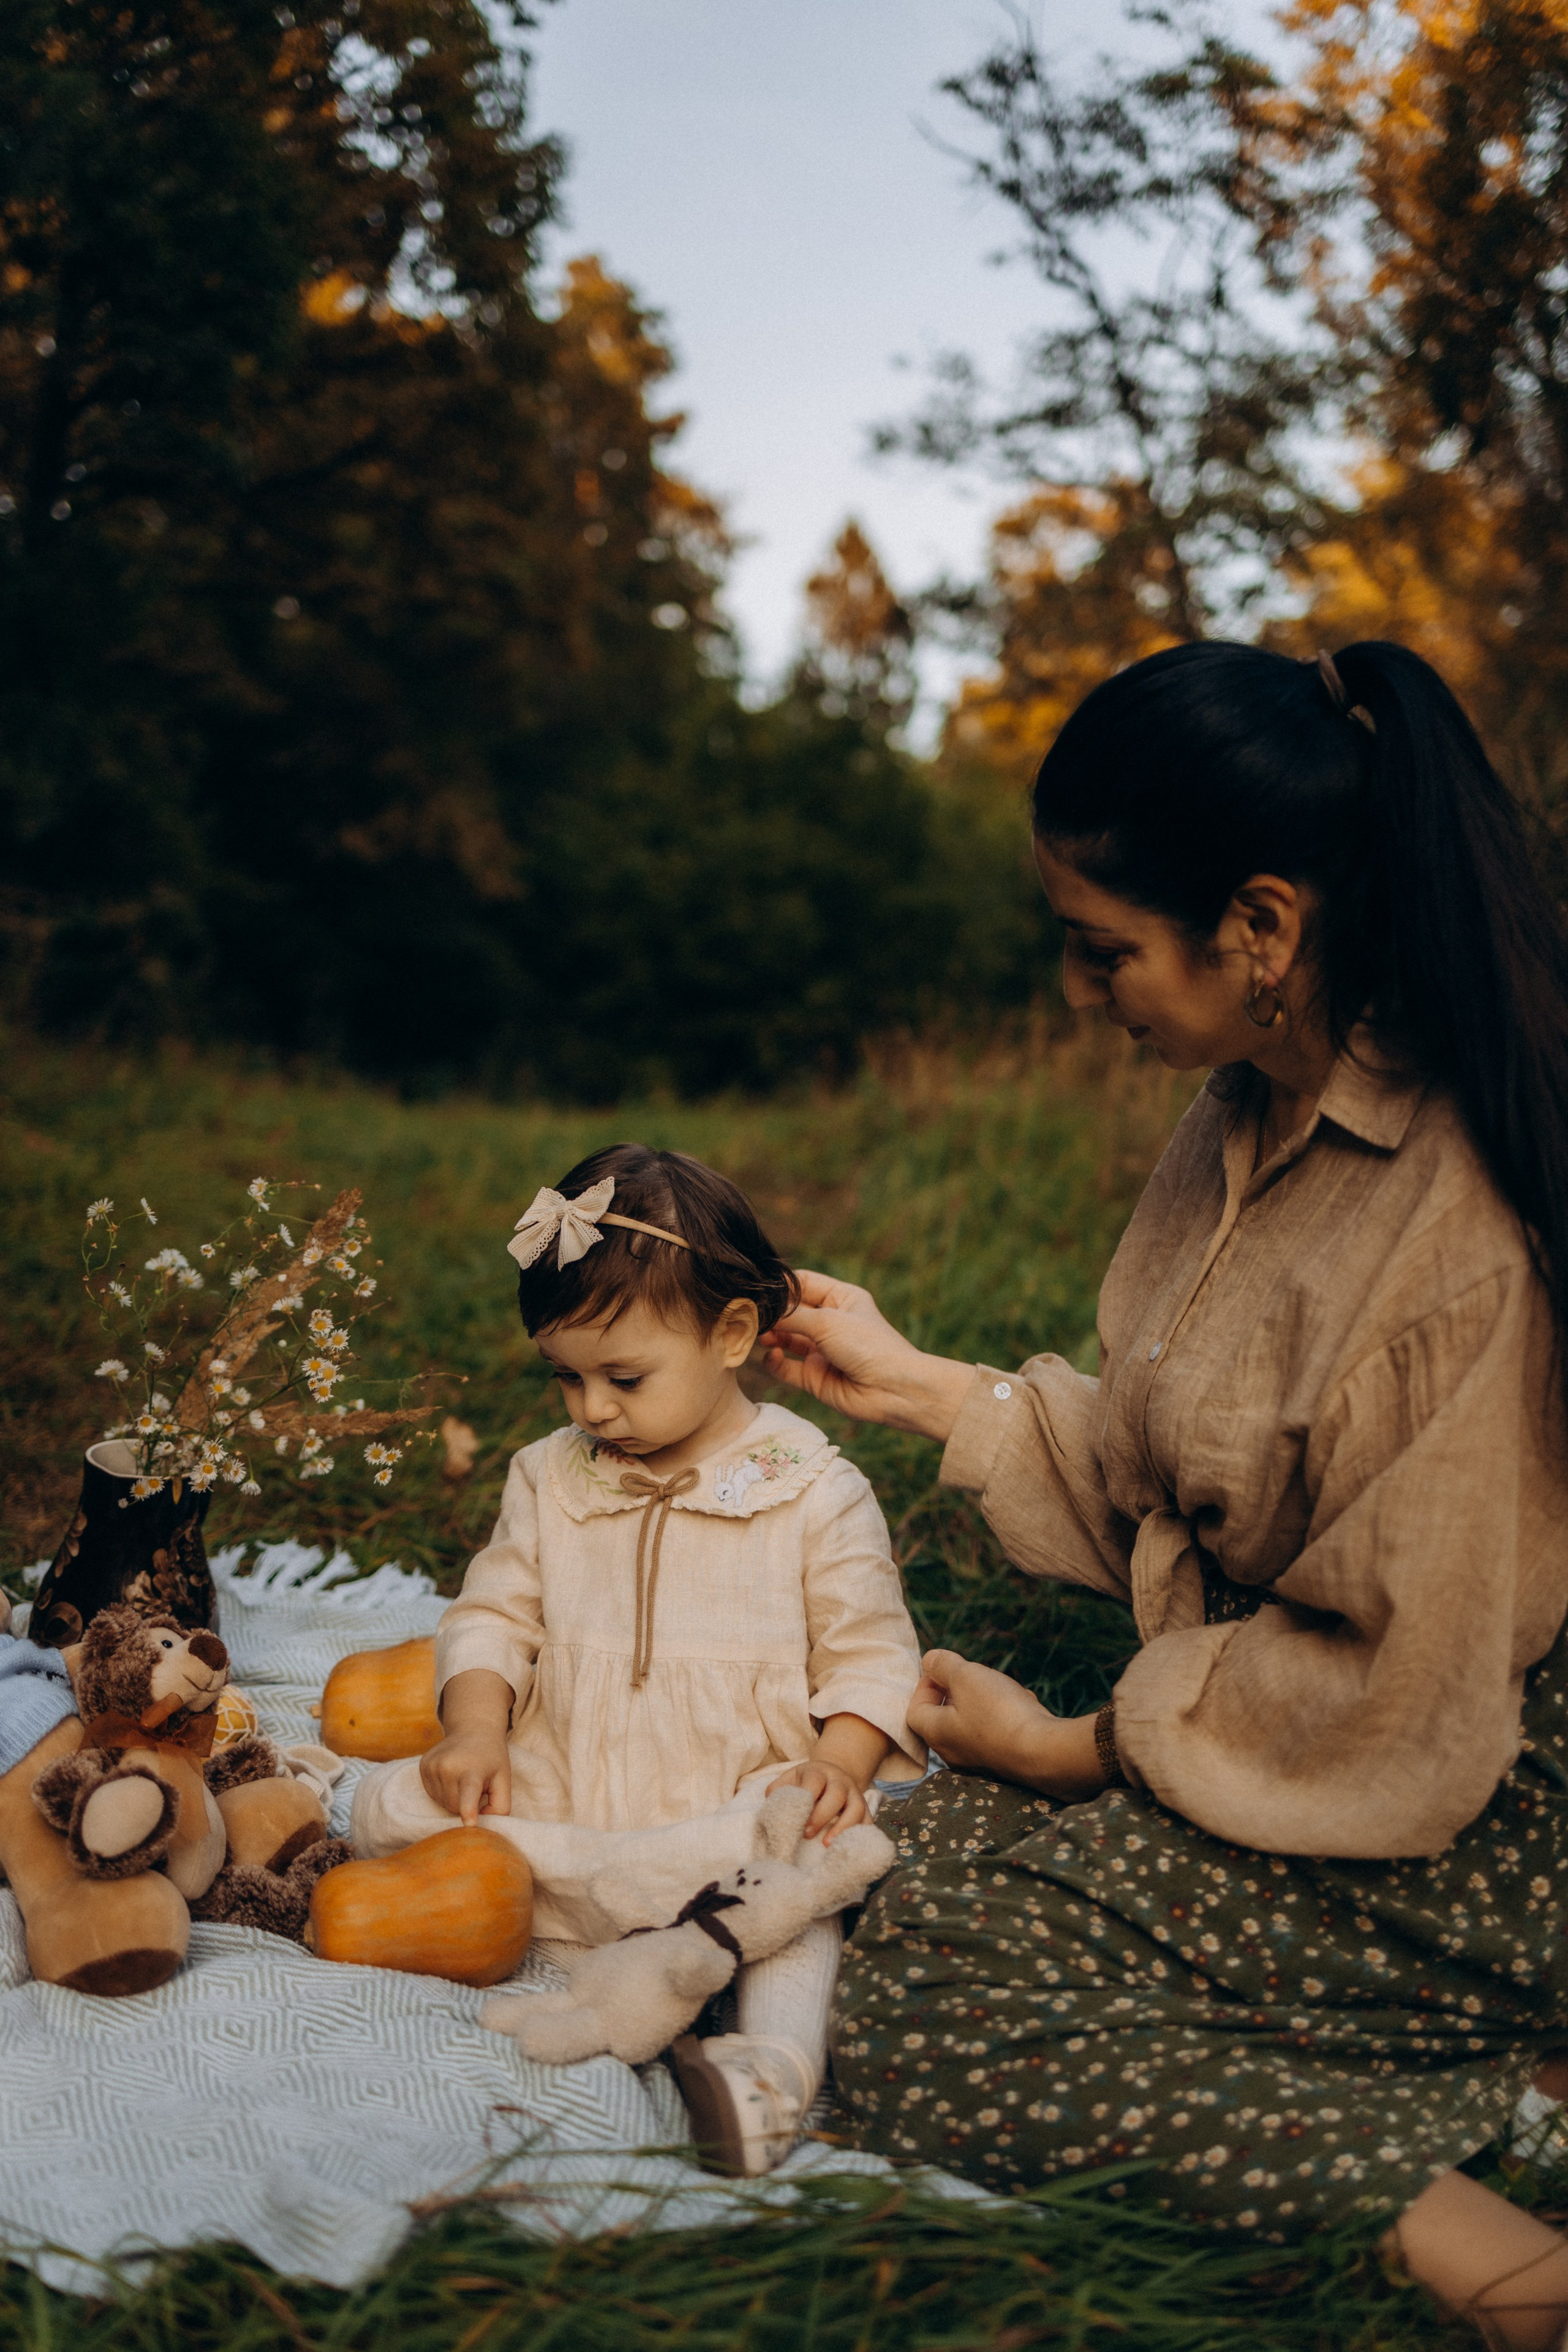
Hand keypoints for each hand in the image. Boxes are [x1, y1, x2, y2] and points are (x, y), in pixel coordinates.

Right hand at [420, 1727, 511, 1826]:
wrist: (473, 1728)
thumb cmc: (491, 1758)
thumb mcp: (504, 1778)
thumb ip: (500, 1805)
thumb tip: (480, 1824)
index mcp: (472, 1770)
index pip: (469, 1793)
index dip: (468, 1810)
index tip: (470, 1824)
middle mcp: (449, 1767)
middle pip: (454, 1807)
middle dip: (465, 1803)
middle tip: (475, 1784)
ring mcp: (433, 1766)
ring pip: (442, 1803)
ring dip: (454, 1798)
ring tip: (463, 1777)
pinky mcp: (423, 1766)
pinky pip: (432, 1794)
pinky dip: (443, 1791)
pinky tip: (452, 1776)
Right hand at [761, 1269, 973, 1440]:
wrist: (892, 1390)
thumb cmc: (869, 1346)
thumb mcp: (827, 1321)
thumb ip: (790, 1315)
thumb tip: (759, 1308)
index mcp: (841, 1299)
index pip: (802, 1283)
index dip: (779, 1285)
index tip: (756, 1288)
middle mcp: (830, 1322)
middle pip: (790, 1312)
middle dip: (771, 1313)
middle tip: (750, 1315)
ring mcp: (821, 1350)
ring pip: (785, 1339)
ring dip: (770, 1336)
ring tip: (759, 1335)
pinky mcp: (815, 1377)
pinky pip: (787, 1368)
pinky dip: (775, 1362)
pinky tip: (773, 1357)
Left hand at [767, 1757, 871, 1844]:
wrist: (833, 1774)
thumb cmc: (807, 1783)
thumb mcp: (791, 1778)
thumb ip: (779, 1789)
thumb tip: (770, 1803)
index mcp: (819, 1771)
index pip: (815, 1780)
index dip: (806, 1797)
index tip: (796, 1817)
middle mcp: (840, 1781)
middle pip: (837, 1794)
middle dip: (822, 1815)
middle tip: (806, 1834)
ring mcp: (855, 1794)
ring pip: (857, 1808)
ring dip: (843, 1827)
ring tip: (827, 1845)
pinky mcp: (865, 1808)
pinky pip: (868, 1820)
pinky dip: (860, 1833)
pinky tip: (847, 1847)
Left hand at [908, 1649, 1104, 1799]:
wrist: (1045, 1752)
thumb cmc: (1000, 1712)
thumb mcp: (966, 1676)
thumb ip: (943, 1665)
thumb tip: (929, 1661)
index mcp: (937, 1734)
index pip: (915, 1710)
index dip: (924, 1686)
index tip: (942, 1670)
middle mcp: (955, 1754)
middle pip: (946, 1718)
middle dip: (959, 1691)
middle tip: (974, 1676)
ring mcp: (982, 1762)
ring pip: (975, 1723)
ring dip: (987, 1700)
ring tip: (1004, 1688)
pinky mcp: (1007, 1764)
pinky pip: (999, 1734)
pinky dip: (1007, 1715)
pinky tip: (1024, 1704)